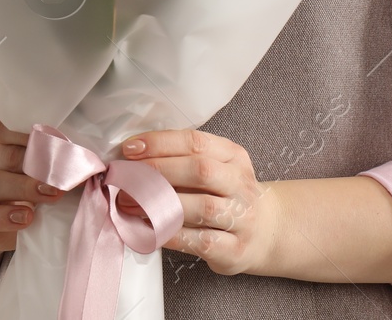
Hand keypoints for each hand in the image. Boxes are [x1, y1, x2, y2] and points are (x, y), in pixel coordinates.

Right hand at [0, 116, 68, 252]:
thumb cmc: (28, 182)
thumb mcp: (41, 165)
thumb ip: (58, 157)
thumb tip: (99, 157)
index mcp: (3, 138)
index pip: (10, 125)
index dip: (33, 129)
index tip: (61, 136)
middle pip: (9, 154)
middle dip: (40, 163)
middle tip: (66, 173)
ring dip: (26, 188)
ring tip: (52, 195)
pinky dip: (6, 216)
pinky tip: (26, 218)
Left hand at [114, 128, 281, 276]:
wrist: (266, 231)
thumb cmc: (227, 196)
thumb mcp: (218, 168)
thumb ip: (184, 160)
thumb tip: (134, 158)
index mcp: (234, 157)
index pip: (196, 142)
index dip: (160, 143)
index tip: (130, 149)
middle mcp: (241, 184)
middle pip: (200, 170)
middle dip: (158, 171)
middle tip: (125, 178)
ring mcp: (242, 218)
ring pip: (201, 207)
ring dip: (160, 205)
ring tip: (128, 204)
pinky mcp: (234, 249)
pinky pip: (199, 241)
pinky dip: (171, 234)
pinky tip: (149, 230)